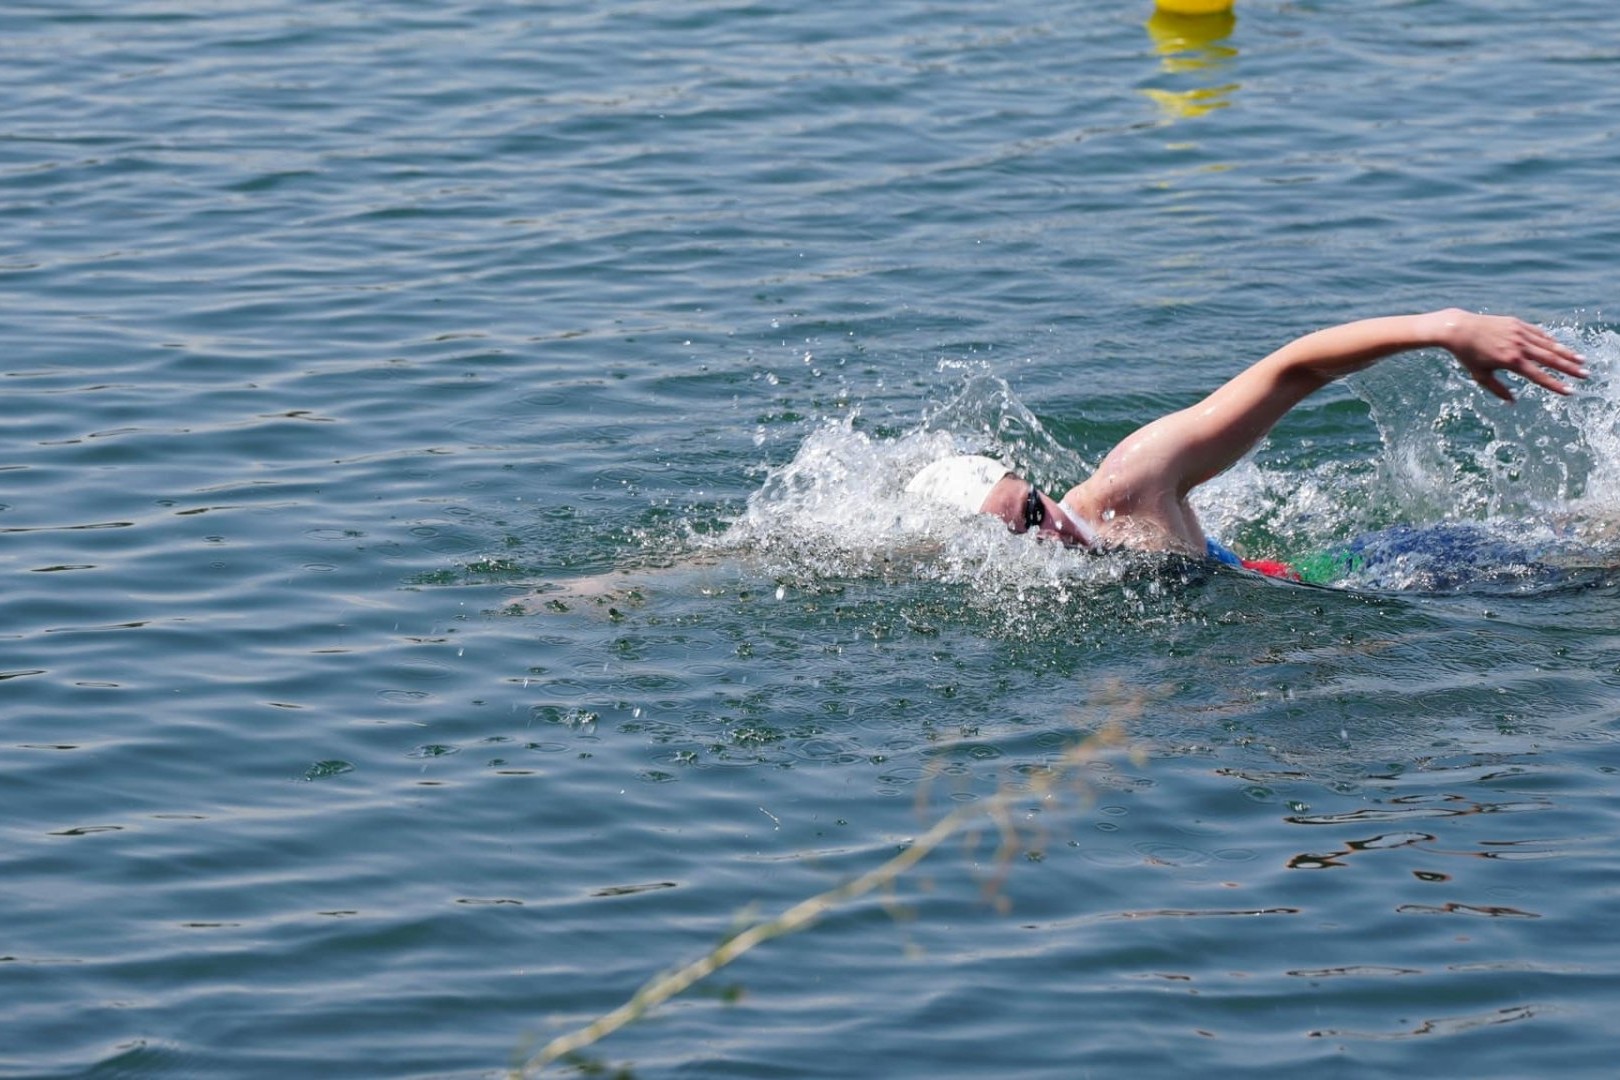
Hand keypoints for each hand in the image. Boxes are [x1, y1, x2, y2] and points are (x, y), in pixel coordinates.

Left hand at [1442, 310, 1588, 402]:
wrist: (1459, 329)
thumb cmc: (1467, 356)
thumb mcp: (1480, 376)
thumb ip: (1498, 389)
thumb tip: (1512, 402)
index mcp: (1510, 361)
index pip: (1538, 376)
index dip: (1555, 385)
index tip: (1569, 391)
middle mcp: (1518, 346)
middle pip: (1550, 359)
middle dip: (1569, 368)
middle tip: (1585, 375)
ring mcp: (1519, 333)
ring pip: (1548, 344)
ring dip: (1565, 353)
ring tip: (1580, 360)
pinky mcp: (1517, 323)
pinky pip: (1538, 333)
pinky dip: (1549, 340)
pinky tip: (1559, 346)